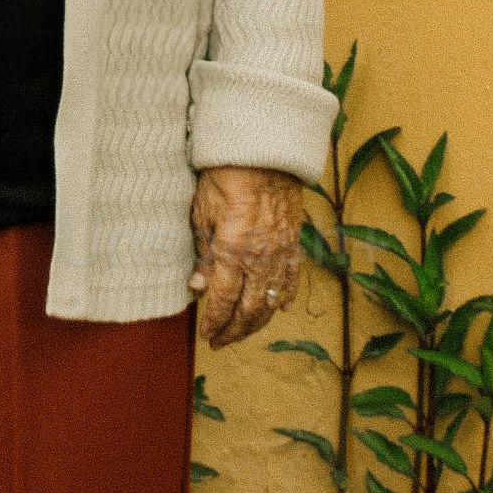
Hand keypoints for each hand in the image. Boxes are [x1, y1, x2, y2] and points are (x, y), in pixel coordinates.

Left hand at [189, 164, 302, 348]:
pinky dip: (285, 298)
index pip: (222, 301)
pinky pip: (292, 279)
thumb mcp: (202, 211)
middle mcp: (260, 258)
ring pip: (272, 301)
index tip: (206, 336)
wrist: (264, 149)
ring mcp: (281, 252)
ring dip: (257, 322)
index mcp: (233, 251)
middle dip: (233, 331)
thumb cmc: (226, 174)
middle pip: (249, 310)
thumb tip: (198, 286)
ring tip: (243, 332)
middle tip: (220, 342)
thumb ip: (202, 252)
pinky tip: (279, 309)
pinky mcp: (294, 242)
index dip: (214, 323)